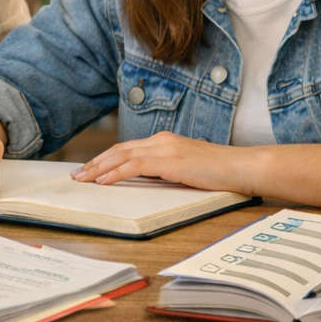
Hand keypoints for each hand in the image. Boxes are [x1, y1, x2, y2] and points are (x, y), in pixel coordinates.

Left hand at [72, 131, 249, 191]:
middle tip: (77, 175)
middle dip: (95, 162)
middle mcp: (162, 140)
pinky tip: (103, 181)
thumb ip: (168, 170)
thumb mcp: (188, 169)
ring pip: (122, 156)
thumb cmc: (221, 172)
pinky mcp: (170, 161)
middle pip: (119, 149)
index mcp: (165, 141)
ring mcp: (166, 148)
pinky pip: (135, 166)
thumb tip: (149, 180)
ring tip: (83, 179)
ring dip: (99, 168)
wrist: (243, 166)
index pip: (127, 148)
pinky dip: (116, 173)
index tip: (90, 169)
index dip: (105, 158)